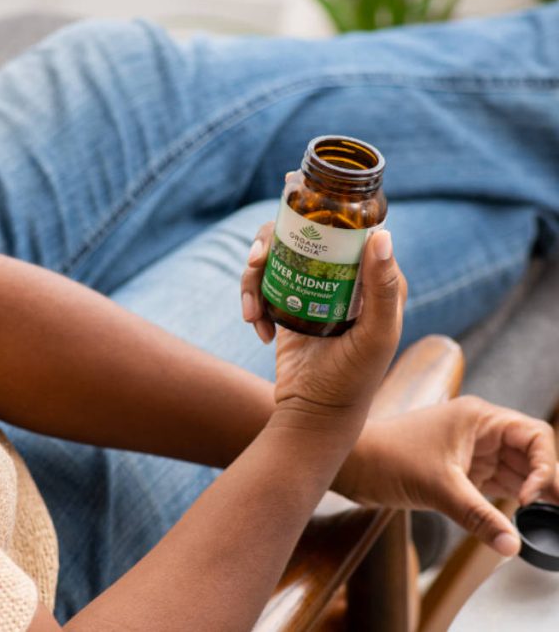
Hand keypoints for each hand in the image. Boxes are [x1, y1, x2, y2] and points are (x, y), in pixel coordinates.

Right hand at [241, 219, 406, 411]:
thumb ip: (383, 288)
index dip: (318, 220)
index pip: (346, 230)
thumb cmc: (355, 379)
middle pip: (300, 235)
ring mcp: (311, 288)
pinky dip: (252, 301)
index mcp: (374, 278)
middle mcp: (343, 277)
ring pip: (274, 256)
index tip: (294, 229)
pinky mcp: (286, 304)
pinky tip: (260, 328)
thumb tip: (380, 235)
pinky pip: (261, 284)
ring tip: (251, 311)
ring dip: (252, 279)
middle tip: (255, 262)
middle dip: (269, 244)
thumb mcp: (377, 336)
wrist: (315, 413)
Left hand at [341, 397, 558, 555]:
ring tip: (544, 520)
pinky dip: (511, 501)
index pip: (533, 434)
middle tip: (552, 513)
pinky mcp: (462, 471)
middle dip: (545, 481)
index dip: (545, 465)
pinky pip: (498, 484)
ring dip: (531, 493)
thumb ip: (478, 516)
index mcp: (478, 417)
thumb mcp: (438, 488)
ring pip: (517, 471)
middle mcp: (480, 430)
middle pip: (531, 454)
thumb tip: (511, 545)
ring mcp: (472, 451)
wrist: (351, 465)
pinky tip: (520, 518)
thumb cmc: (386, 459)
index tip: (532, 496)